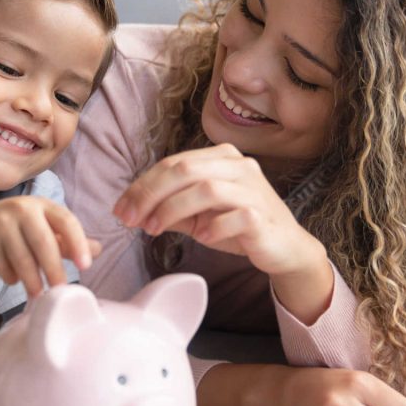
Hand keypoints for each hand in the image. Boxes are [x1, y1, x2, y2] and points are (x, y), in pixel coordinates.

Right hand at [0, 196, 99, 297]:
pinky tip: (13, 278)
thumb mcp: (44, 227)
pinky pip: (3, 267)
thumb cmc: (18, 228)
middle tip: (60, 290)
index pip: (66, 221)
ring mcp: (0, 224)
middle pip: (43, 243)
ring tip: (38, 294)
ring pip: (22, 259)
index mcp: (42, 205)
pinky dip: (11, 278)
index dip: (78, 243)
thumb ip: (68, 240)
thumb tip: (98, 250)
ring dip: (32, 281)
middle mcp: (21, 209)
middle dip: (54, 270)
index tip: (86, 265)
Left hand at [112, 144, 317, 277]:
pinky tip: (202, 238)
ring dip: (173, 210)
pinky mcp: (263, 215)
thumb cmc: (240, 227)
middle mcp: (239, 166)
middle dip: (150, 194)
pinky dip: (212, 227)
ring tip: (154, 230)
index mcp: (221, 158)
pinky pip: (233, 216)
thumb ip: (171, 209)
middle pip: (184, 169)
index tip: (120, 209)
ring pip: (206, 188)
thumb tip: (133, 211)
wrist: (284, 248)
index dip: (142, 185)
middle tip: (130, 219)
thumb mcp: (199, 215)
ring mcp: (253, 188)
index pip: (173, 163)